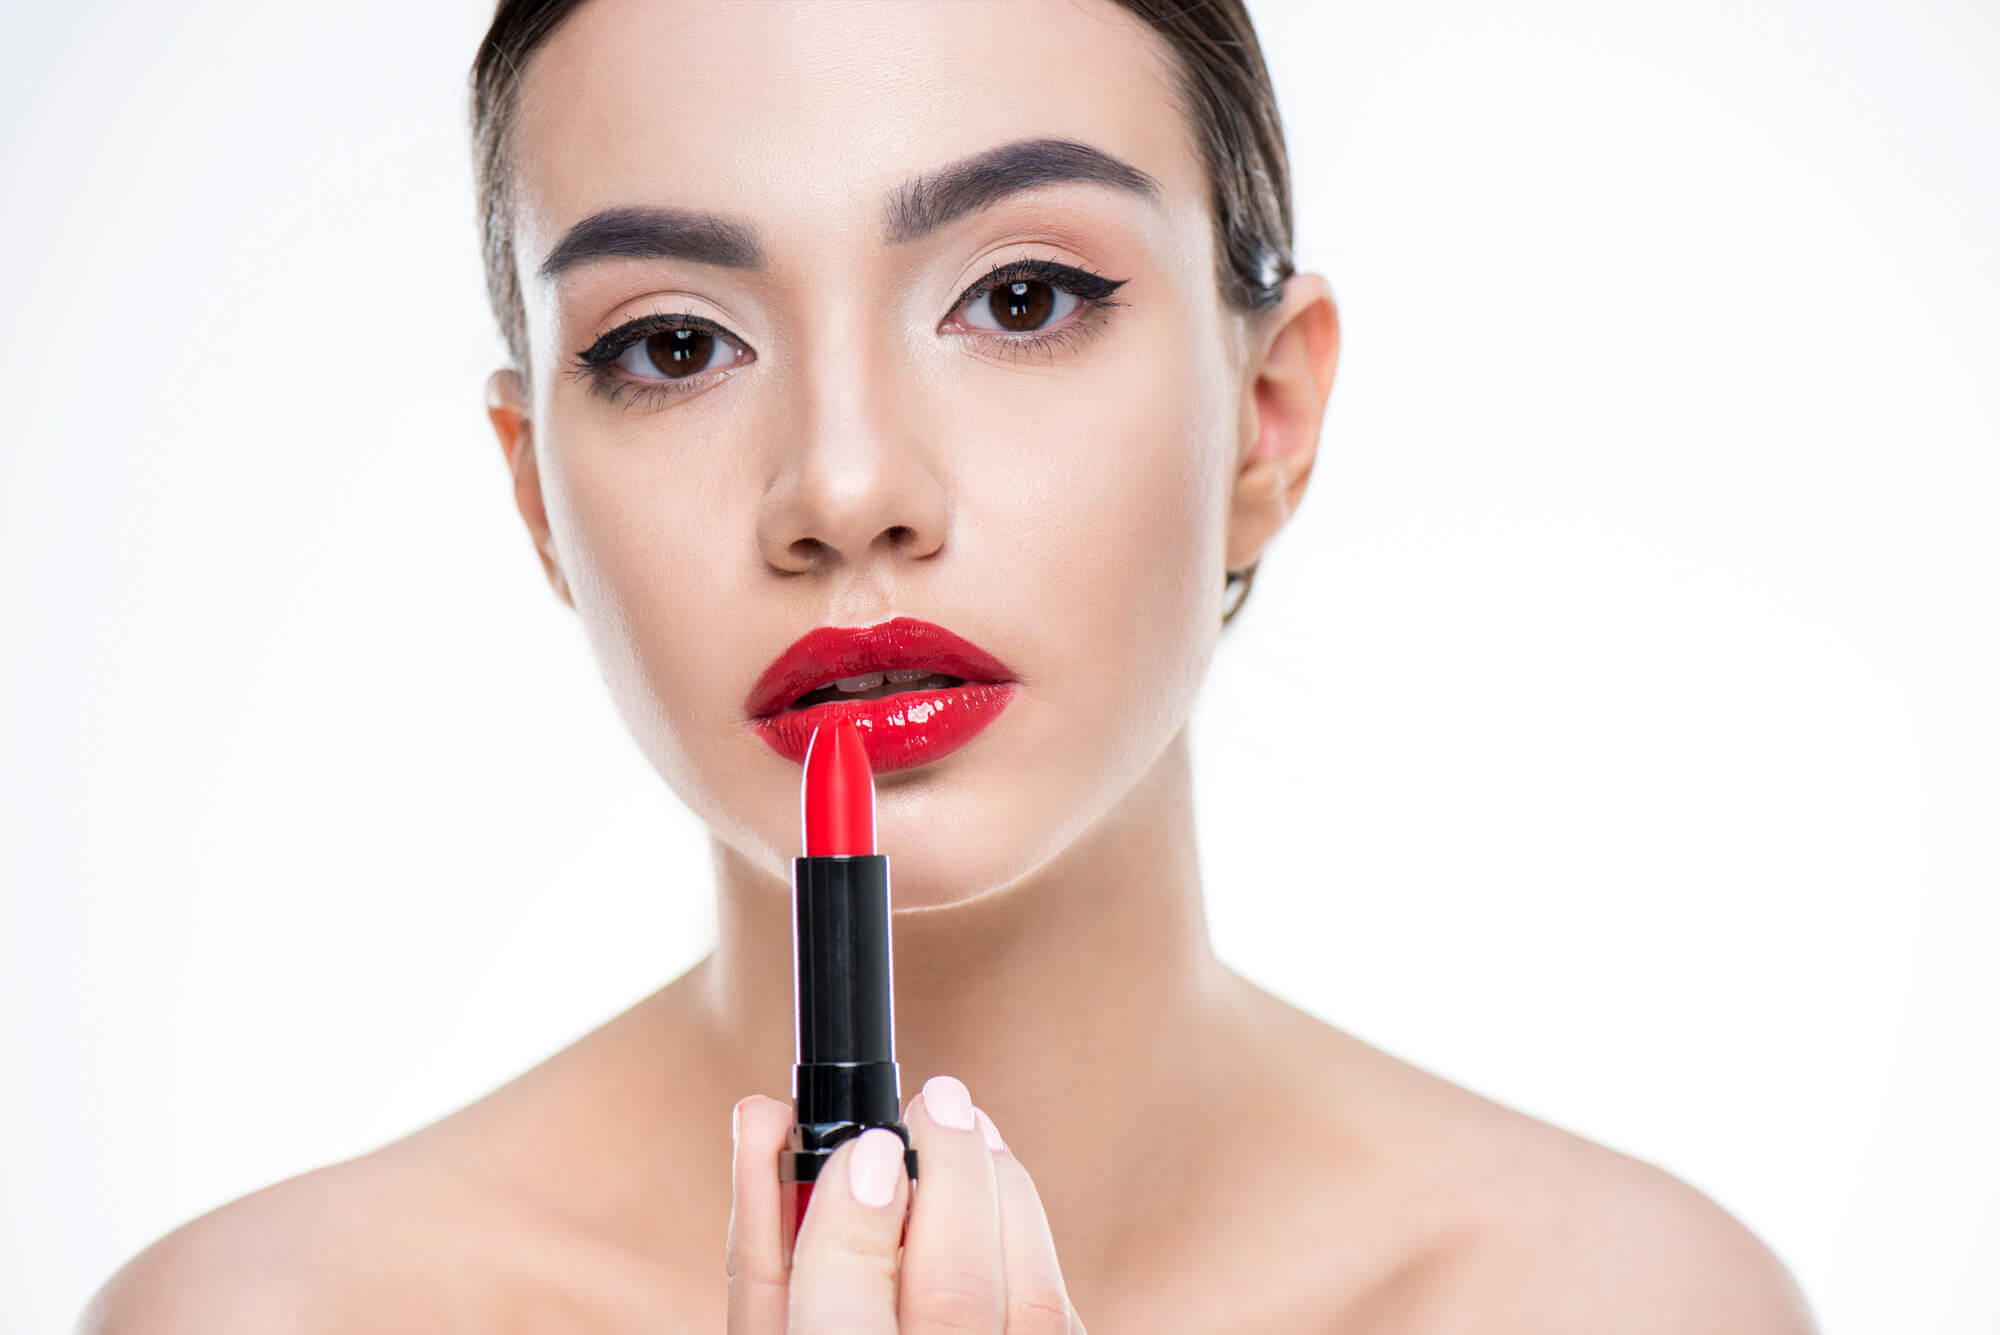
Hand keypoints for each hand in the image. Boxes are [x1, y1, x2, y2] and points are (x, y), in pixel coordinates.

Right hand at [726, 1074, 1086, 1332]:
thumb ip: (763, 1238)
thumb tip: (766, 1114)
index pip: (845, 1317)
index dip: (851, 1220)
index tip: (867, 1145)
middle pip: (957, 1296)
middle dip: (952, 1179)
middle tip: (939, 1102)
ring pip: (1032, 1303)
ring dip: (1004, 1196)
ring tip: (969, 1131)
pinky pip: (1062, 1318)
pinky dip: (1031, 1240)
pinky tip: (997, 1191)